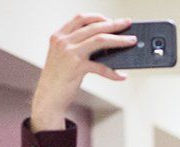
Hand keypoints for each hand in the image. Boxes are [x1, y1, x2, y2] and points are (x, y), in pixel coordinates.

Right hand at [30, 14, 134, 131]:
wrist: (48, 97)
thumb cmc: (58, 78)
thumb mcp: (64, 57)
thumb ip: (78, 47)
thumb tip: (106, 44)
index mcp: (59, 36)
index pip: (80, 18)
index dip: (97, 17)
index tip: (110, 20)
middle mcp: (63, 41)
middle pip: (94, 27)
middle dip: (113, 24)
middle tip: (127, 24)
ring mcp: (69, 53)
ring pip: (100, 40)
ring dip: (119, 40)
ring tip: (131, 41)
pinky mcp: (77, 67)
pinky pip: (101, 67)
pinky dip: (113, 73)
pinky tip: (122, 76)